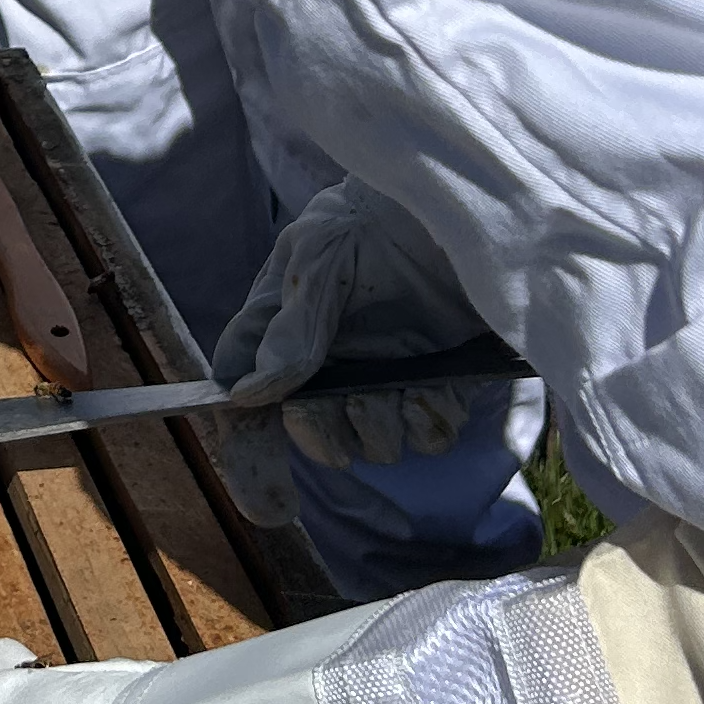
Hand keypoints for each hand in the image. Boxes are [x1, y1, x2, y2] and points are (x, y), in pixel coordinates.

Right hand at [212, 179, 487, 468]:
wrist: (455, 197)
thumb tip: (251, 395)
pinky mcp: (437, 382)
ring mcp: (385, 376)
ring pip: (375, 445)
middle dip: (328, 434)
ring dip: (381, 427)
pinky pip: (429, 435)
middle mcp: (330, 364)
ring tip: (395, 387)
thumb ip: (291, 328)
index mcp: (282, 334)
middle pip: (314, 436)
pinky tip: (431, 388)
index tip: (270, 505)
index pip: (248, 405)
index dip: (251, 458)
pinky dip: (428, 421)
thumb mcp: (319, 256)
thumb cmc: (374, 214)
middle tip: (343, 406)